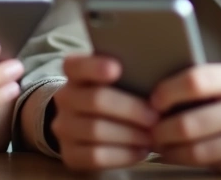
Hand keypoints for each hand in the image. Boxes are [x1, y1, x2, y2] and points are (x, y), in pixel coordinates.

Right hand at [49, 54, 157, 169]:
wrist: (91, 127)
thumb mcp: (119, 80)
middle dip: (130, 109)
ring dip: (130, 134)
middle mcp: (64, 98)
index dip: (94, 66)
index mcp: (75, 73)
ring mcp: (64, 127)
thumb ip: (130, 74)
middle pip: (95, 100)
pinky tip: (141, 151)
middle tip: (155, 116)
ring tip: (152, 136)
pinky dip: (123, 155)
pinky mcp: (70, 154)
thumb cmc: (117, 96)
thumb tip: (156, 77)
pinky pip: (96, 156)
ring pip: (96, 130)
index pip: (76, 65)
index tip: (117, 69)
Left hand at [149, 61, 220, 176]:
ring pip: (201, 152)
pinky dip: (198, 165)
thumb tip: (164, 95)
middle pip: (191, 124)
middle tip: (149, 132)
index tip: (152, 101)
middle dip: (160, 132)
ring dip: (172, 153)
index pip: (194, 81)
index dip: (165, 93)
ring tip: (162, 147)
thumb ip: (216, 82)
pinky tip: (189, 158)